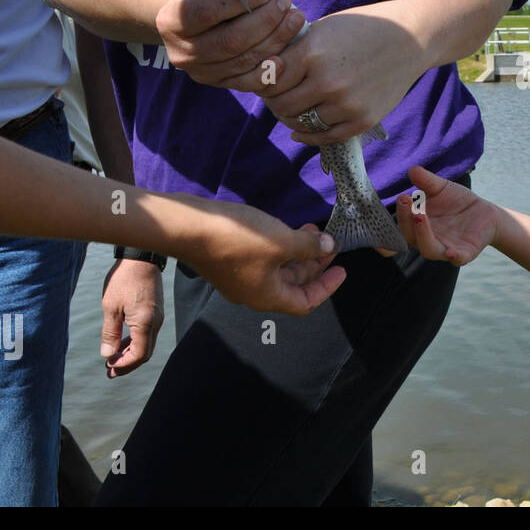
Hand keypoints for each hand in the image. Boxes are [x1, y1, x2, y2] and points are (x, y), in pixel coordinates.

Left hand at [100, 258, 164, 377]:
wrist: (141, 258)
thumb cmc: (124, 280)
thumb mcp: (111, 306)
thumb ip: (110, 332)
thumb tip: (107, 354)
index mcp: (144, 323)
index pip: (138, 355)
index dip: (124, 365)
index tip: (109, 366)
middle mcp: (155, 322)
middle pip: (145, 353)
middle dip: (127, 364)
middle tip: (110, 370)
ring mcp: (158, 317)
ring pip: (147, 344)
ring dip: (131, 354)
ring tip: (114, 359)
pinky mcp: (156, 311)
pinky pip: (148, 333)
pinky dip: (135, 342)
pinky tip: (122, 342)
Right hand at [156, 0, 307, 91]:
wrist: (197, 17)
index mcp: (171, 19)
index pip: (205, 11)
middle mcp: (182, 50)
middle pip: (229, 40)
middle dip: (265, 20)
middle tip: (285, 1)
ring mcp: (201, 71)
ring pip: (242, 60)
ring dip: (275, 39)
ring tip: (295, 18)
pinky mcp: (220, 83)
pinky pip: (248, 82)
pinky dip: (268, 71)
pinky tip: (285, 56)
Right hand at [175, 200, 346, 313]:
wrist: (187, 226)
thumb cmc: (236, 238)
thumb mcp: (281, 241)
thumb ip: (308, 246)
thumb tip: (327, 247)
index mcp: (268, 296)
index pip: (306, 303)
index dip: (327, 287)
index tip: (343, 270)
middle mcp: (253, 291)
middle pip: (293, 284)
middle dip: (314, 263)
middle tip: (330, 242)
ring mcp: (240, 276)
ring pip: (278, 268)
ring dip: (298, 250)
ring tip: (313, 229)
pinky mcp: (229, 260)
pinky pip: (264, 258)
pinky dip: (280, 245)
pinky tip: (287, 227)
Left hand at [261, 5, 423, 146]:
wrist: (411, 38)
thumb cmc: (363, 28)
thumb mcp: (323, 28)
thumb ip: (294, 50)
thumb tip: (262, 73)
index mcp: (312, 52)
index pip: (269, 79)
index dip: (263, 81)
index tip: (266, 81)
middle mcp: (327, 80)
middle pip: (281, 105)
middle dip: (275, 102)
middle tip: (276, 98)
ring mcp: (346, 103)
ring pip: (301, 123)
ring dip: (292, 118)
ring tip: (293, 109)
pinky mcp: (362, 119)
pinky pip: (325, 136)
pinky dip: (308, 135)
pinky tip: (300, 130)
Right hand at [395, 166, 498, 265]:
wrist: (485, 212)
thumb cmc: (457, 202)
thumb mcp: (441, 188)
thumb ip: (426, 181)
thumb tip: (412, 170)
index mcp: (417, 228)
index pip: (400, 229)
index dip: (393, 222)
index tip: (391, 204)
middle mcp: (427, 241)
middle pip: (410, 237)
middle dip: (405, 219)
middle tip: (405, 199)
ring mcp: (446, 248)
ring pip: (429, 249)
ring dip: (422, 234)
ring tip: (419, 215)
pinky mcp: (465, 253)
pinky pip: (458, 258)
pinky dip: (453, 256)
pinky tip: (450, 251)